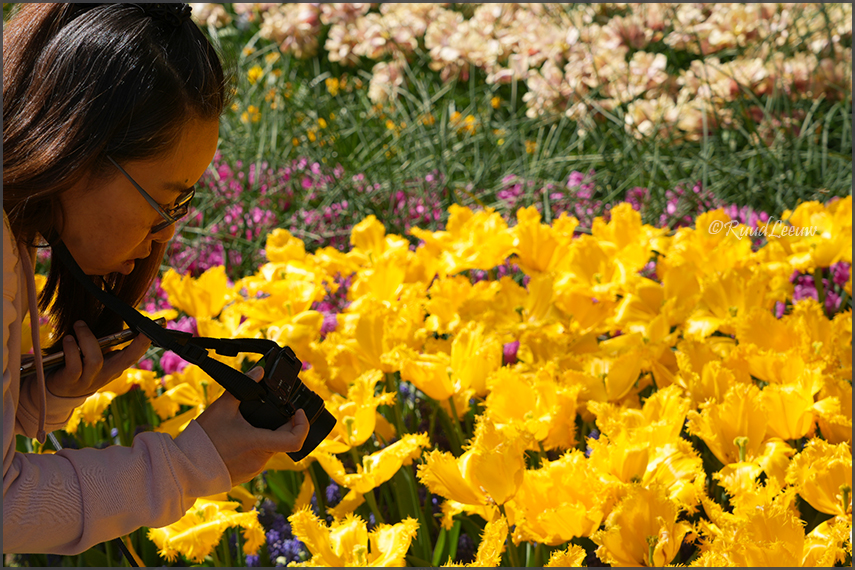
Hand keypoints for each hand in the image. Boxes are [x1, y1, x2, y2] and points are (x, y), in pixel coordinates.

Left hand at [47, 321, 151, 397]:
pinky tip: (68, 339)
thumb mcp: (94, 355)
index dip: (144, 343)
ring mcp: (89, 380)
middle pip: (126, 360)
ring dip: (87, 338)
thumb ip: (102, 342)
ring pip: (96, 360)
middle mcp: (106, 374)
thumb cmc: (78, 365)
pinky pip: (74, 365)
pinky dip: (71, 349)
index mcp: (115, 366)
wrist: (57, 391)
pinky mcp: (70, 382)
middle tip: (141, 329)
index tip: (153, 330)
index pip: (134, 355)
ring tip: (78, 325)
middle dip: (137, 344)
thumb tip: (111, 317)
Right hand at [195, 367, 309, 484]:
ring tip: (249, 425)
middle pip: (282, 441)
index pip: (296, 440)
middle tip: (270, 412)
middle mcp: (260, 460)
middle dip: (280, 425)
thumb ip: (243, 386)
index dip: (302, 425)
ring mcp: (253, 470)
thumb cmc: (203, 439)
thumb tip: (258, 371)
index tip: (297, 412)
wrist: (184, 468)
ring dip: (266, 437)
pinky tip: (240, 440)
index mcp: (259, 443)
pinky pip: (257, 459)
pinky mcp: (245, 477)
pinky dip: (254, 448)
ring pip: (269, 450)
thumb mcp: (223, 407)